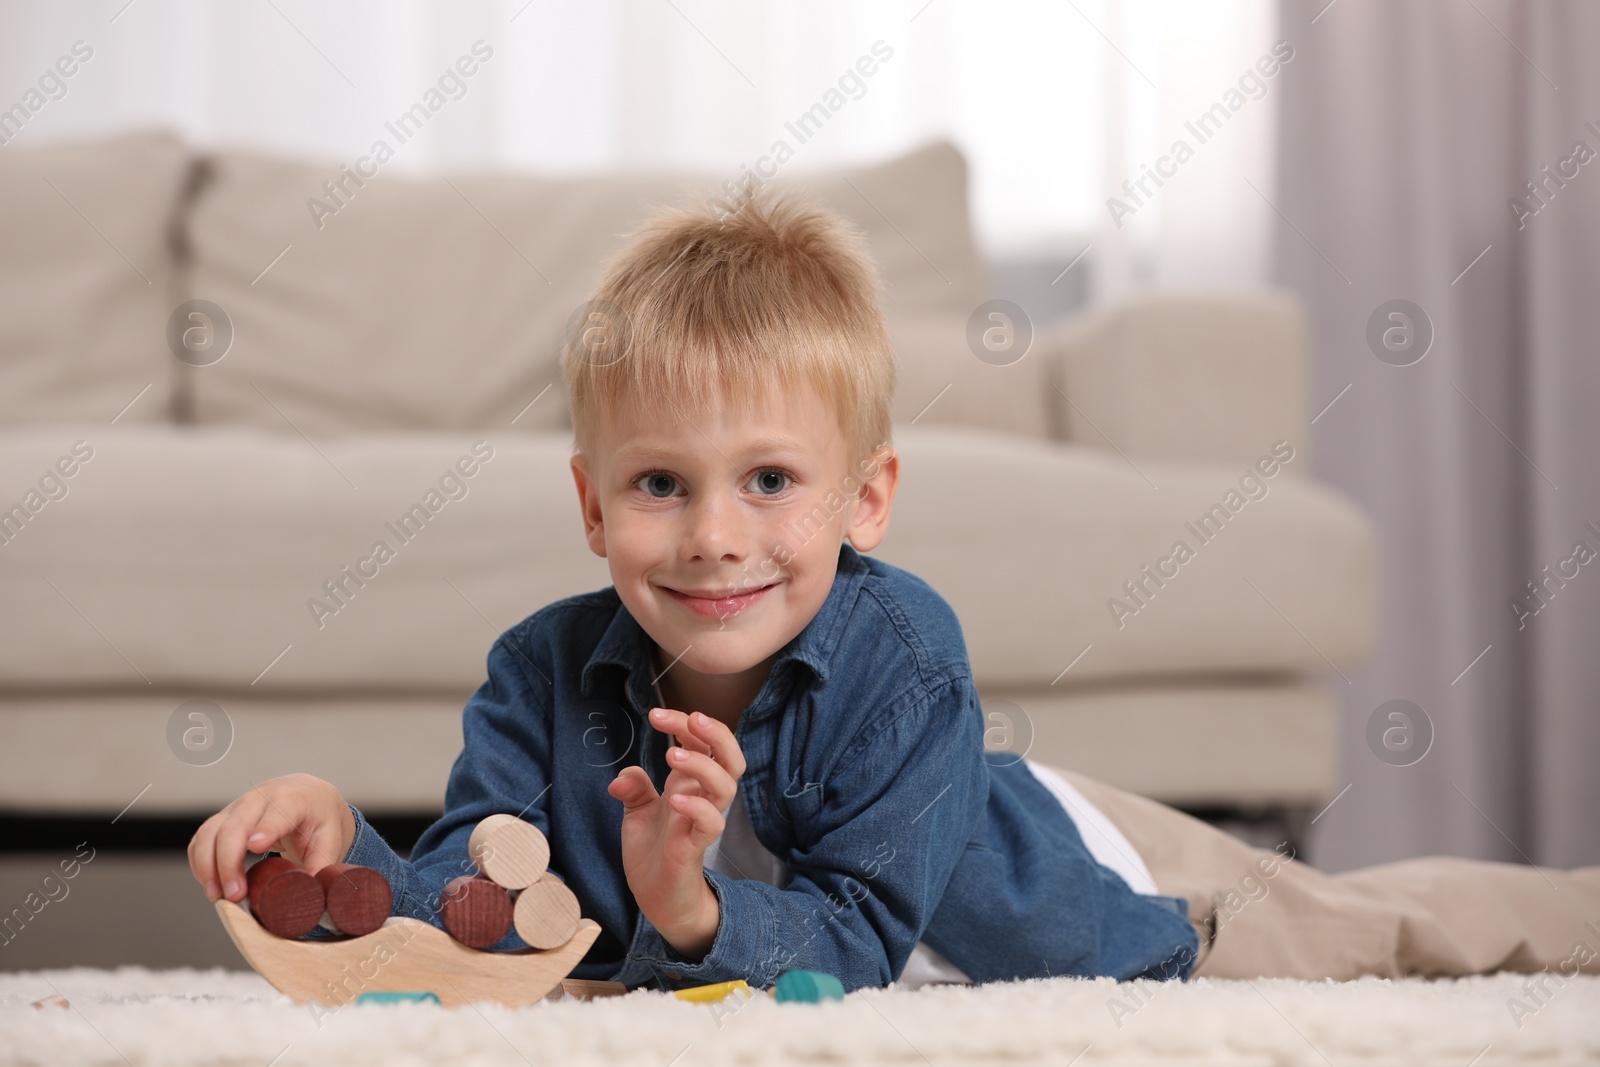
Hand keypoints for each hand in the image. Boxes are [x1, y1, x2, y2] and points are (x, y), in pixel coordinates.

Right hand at [188, 773, 355, 903]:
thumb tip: (310, 895)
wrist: (306, 795)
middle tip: (235, 895)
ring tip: (218, 896)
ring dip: (207, 866)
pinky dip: (200, 863)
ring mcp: (236, 807)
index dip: (265, 829)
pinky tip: (210, 883)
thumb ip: (322, 866)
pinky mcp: (222, 819)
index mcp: (292, 800)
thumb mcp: (330, 840)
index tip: (256, 847)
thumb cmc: (319, 819)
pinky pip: (201, 839)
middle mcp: (259, 799)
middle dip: (228, 862)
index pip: (277, 813)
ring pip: (210, 832)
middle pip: (235, 826)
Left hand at [607, 708, 747, 958]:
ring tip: (672, 755)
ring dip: (702, 766)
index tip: (656, 715)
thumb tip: (623, 775)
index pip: (701, 743)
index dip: (684, 723)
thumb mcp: (636, 813)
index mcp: (687, 784)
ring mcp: (701, 822)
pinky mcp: (696, 848)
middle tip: (692, 717)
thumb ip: (634, 788)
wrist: (656, 899)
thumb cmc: (652, 852)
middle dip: (716, 733)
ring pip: (725, 786)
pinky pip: (710, 824)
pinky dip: (696, 808)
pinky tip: (673, 800)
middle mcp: (700, 798)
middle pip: (729, 757)